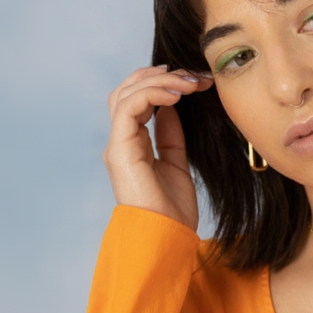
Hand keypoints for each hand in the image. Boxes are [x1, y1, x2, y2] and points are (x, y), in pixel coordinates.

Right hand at [102, 65, 213, 229]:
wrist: (168, 236)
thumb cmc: (173, 210)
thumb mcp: (177, 162)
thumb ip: (171, 135)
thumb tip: (171, 108)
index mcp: (133, 144)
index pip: (138, 99)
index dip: (164, 83)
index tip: (195, 80)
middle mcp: (122, 141)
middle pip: (128, 90)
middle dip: (160, 76)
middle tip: (193, 76)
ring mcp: (118, 145)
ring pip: (126, 94)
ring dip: (159, 82)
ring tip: (189, 84)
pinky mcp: (120, 150)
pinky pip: (129, 108)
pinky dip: (151, 94)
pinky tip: (176, 96)